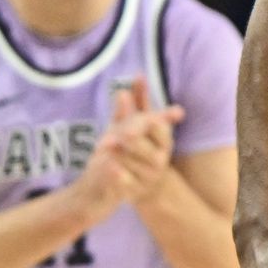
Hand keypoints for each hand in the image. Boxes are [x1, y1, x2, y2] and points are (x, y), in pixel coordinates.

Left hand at [105, 76, 184, 203]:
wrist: (126, 185)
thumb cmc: (132, 148)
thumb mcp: (132, 124)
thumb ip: (137, 102)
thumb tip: (138, 75)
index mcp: (162, 141)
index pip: (160, 129)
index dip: (151, 123)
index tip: (144, 117)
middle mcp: (159, 159)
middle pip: (146, 145)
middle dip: (133, 137)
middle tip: (122, 133)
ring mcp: (147, 177)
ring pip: (132, 162)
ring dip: (119, 154)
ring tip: (104, 147)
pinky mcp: (132, 192)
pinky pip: (125, 182)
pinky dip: (118, 175)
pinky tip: (109, 167)